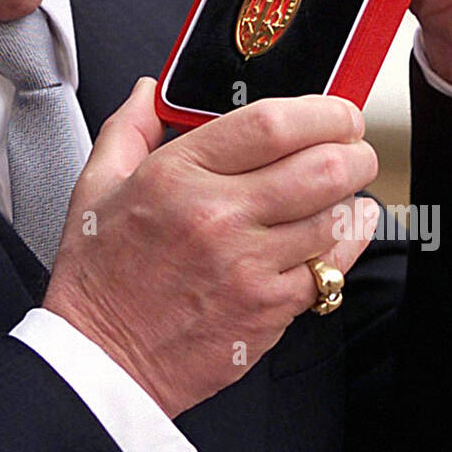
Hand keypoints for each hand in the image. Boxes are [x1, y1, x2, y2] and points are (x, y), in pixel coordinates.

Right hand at [43, 79, 378, 419]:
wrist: (101, 359)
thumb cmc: (100, 277)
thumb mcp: (96, 187)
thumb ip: (130, 128)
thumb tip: (151, 91)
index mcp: (178, 175)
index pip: (273, 124)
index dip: (323, 110)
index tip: (335, 111)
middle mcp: (219, 217)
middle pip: (324, 166)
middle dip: (354, 150)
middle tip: (352, 149)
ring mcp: (249, 266)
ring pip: (336, 216)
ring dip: (350, 198)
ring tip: (340, 192)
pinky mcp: (269, 309)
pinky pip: (332, 267)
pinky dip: (346, 244)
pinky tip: (337, 232)